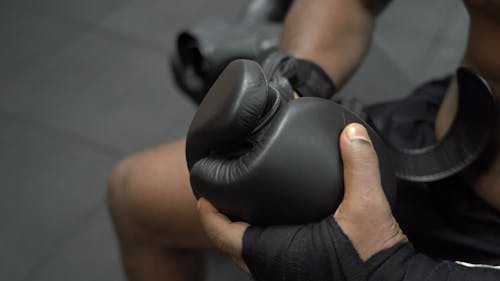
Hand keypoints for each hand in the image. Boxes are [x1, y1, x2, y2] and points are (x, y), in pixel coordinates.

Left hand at [198, 123, 406, 270]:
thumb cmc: (375, 259)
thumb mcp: (367, 207)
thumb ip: (360, 165)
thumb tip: (352, 133)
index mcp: (277, 253)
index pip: (224, 234)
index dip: (209, 213)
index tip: (203, 195)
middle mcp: (274, 270)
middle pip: (231, 245)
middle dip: (222, 221)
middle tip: (221, 198)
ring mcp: (285, 276)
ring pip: (248, 256)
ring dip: (240, 233)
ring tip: (243, 208)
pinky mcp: (299, 277)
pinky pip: (266, 261)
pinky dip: (259, 243)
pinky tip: (273, 227)